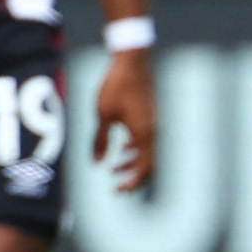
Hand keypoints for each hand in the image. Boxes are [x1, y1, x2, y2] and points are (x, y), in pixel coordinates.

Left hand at [93, 48, 159, 194]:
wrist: (132, 61)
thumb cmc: (116, 86)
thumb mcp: (103, 115)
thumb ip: (101, 141)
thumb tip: (98, 163)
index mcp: (144, 133)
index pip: (144, 167)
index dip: (133, 182)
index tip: (119, 191)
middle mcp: (153, 130)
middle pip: (149, 163)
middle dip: (133, 177)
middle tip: (118, 187)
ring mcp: (153, 122)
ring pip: (148, 151)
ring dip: (133, 163)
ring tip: (114, 169)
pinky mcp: (151, 115)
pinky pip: (147, 139)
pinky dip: (136, 148)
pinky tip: (124, 148)